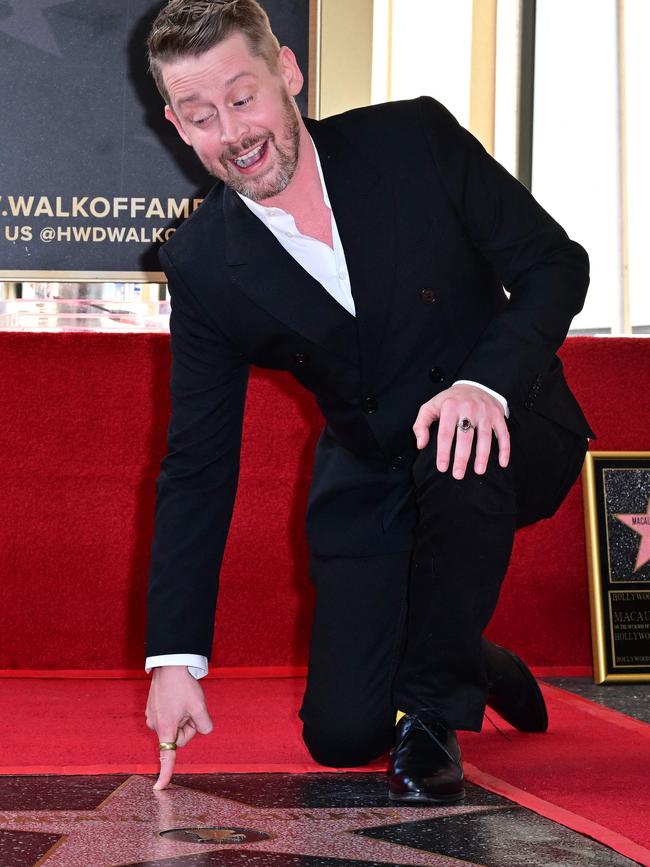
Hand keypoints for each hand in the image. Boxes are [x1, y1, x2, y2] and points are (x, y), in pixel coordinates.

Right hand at [145, 665, 212, 789]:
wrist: (170, 664)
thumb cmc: (184, 685)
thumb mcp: (199, 706)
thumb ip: (204, 725)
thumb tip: (204, 731)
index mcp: (166, 727)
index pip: (167, 756)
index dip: (165, 773)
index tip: (159, 788)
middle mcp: (155, 725)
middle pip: (178, 737)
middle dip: (188, 726)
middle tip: (192, 709)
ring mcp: (152, 716)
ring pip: (174, 726)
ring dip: (183, 717)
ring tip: (184, 700)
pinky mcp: (152, 708)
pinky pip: (168, 717)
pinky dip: (176, 711)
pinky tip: (178, 697)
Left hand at [412, 383, 508, 478]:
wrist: (474, 384)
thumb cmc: (449, 401)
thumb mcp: (430, 407)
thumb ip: (421, 425)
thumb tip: (421, 445)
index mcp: (450, 407)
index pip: (445, 433)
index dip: (443, 452)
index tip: (442, 468)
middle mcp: (469, 408)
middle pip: (465, 437)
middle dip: (462, 458)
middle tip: (458, 474)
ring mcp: (485, 412)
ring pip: (484, 437)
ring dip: (482, 456)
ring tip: (479, 471)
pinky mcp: (498, 416)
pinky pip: (503, 434)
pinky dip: (505, 449)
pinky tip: (502, 463)